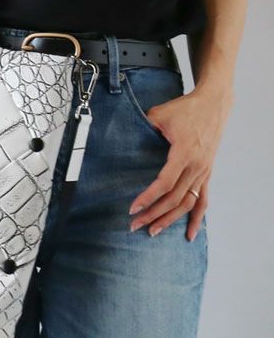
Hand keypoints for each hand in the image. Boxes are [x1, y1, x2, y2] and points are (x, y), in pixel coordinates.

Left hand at [128, 84, 232, 240]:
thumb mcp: (160, 114)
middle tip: (134, 225)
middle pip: (174, 198)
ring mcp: (203, 171)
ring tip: (153, 231)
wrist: (214, 104)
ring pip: (188, 203)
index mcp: (184, 152)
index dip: (148, 197)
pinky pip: (203, 200)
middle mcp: (196, 166)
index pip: (165, 183)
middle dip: (153, 214)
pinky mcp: (207, 173)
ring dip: (170, 219)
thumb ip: (143, 127)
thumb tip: (123, 136)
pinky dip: (197, 218)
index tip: (133, 208)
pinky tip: (190, 234)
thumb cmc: (185, 109)